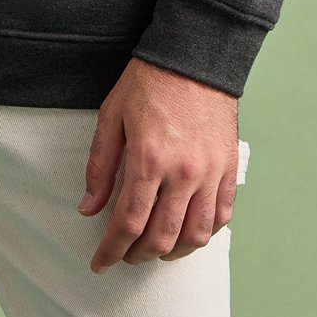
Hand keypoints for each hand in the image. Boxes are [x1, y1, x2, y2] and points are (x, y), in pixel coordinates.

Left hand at [78, 57, 239, 272]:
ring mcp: (210, 172)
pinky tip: (187, 232)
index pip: (128, 222)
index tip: (100, 262)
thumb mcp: (112, 115)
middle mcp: (182, 172)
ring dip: (172, 252)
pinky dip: (204, 232)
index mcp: (148, 158)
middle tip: (124, 254)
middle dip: (138, 255)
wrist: (193, 54)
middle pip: (161, 237)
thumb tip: (88, 207)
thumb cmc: (149, 80)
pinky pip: (221, 216)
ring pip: (195, 235)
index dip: (111, 250)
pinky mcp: (228, 168)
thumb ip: (100, 165)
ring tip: (155, 249)